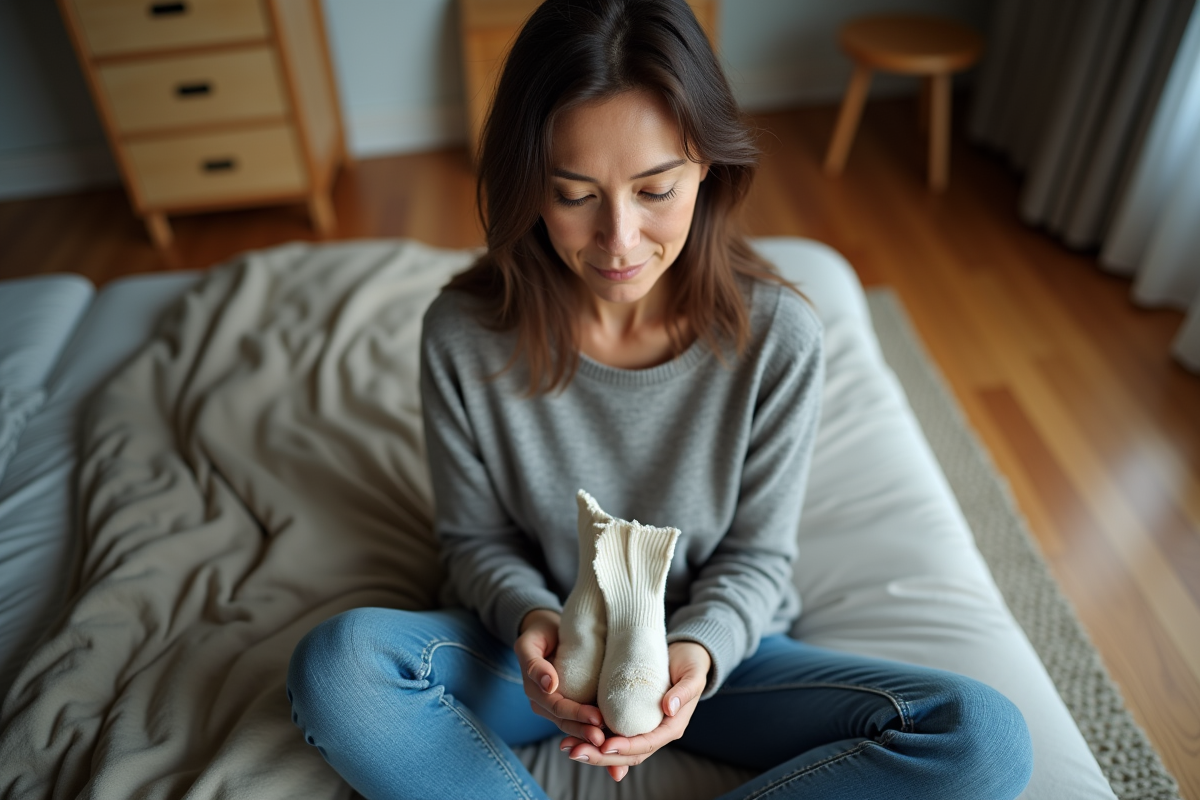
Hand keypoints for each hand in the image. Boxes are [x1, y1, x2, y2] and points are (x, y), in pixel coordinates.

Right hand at [515, 609, 606, 747]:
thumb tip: (549, 685)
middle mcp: (544, 703)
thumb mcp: (529, 643)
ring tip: (608, 742)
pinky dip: (591, 728)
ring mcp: (556, 706)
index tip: (597, 719)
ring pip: (573, 725)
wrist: (545, 629)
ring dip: (588, 735)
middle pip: (566, 722)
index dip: (577, 715)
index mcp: (534, 691)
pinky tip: (608, 736)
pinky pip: (579, 719)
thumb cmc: (539, 633)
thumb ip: (534, 664)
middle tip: (605, 739)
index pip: (558, 707)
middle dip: (585, 732)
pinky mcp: (570, 702)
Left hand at [559, 640, 710, 782]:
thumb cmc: (691, 665)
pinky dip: (592, 737)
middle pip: (626, 754)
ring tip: (567, 746)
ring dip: (591, 750)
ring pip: (615, 747)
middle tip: (574, 752)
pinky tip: (571, 733)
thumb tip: (668, 708)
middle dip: (599, 756)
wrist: (685, 656)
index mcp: (671, 728)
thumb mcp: (693, 675)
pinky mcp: (628, 717)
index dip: (626, 747)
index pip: (646, 744)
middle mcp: (654, 732)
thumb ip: (684, 691)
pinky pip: (610, 733)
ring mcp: (640, 727)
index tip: (605, 745)